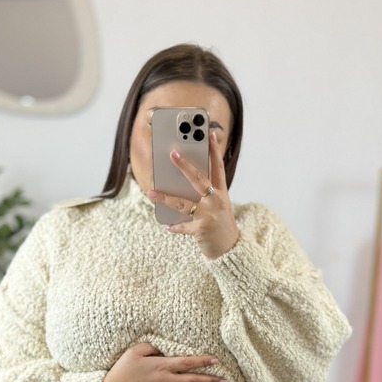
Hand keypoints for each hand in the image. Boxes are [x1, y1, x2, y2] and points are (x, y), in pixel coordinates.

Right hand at [102, 342, 227, 381]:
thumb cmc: (122, 371)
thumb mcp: (134, 352)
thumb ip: (151, 347)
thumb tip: (164, 346)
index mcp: (161, 366)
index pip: (187, 362)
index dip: (202, 361)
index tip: (215, 360)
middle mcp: (166, 380)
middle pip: (194, 379)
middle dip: (211, 379)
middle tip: (225, 379)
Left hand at [147, 131, 239, 259]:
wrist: (230, 248)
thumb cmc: (219, 222)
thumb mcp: (217, 204)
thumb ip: (203, 192)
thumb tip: (177, 181)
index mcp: (221, 192)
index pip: (218, 167)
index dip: (214, 150)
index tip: (211, 133)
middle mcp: (216, 201)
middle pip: (199, 179)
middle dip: (185, 165)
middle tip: (172, 153)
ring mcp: (209, 215)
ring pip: (184, 203)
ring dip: (165, 197)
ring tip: (151, 192)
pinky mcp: (202, 230)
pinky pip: (184, 226)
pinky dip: (175, 227)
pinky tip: (166, 226)